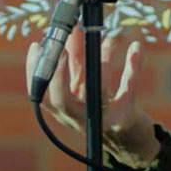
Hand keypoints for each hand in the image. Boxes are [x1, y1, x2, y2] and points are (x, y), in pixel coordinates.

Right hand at [25, 25, 159, 166]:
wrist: (128, 139)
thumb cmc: (102, 105)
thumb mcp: (84, 84)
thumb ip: (76, 59)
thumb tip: (70, 31)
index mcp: (64, 110)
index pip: (41, 94)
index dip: (34, 72)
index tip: (38, 46)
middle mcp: (78, 118)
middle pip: (60, 100)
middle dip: (59, 73)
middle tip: (63, 44)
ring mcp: (101, 121)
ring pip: (98, 90)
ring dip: (105, 57)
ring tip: (112, 36)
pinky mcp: (124, 119)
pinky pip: (127, 92)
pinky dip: (132, 68)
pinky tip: (135, 48)